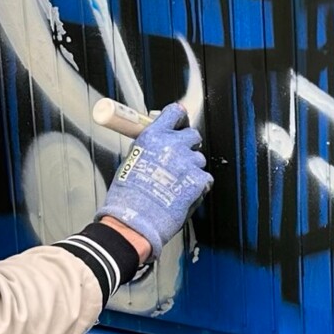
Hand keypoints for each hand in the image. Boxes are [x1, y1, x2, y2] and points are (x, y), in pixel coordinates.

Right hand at [97, 106, 210, 255]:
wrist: (134, 220)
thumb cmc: (128, 196)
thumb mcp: (131, 160)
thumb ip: (148, 147)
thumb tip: (156, 144)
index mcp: (153, 137)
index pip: (174, 113)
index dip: (179, 117)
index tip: (180, 120)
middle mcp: (172, 145)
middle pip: (192, 134)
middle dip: (188, 144)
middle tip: (179, 157)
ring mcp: (187, 162)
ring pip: (199, 158)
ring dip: (192, 167)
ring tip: (177, 182)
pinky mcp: (198, 180)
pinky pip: (206, 178)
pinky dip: (198, 185)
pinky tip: (185, 192)